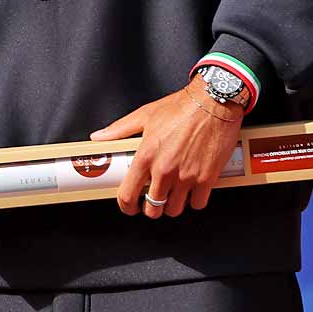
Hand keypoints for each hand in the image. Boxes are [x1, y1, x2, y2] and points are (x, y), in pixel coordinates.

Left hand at [91, 79, 242, 219]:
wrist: (212, 103)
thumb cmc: (181, 107)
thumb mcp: (144, 115)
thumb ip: (119, 129)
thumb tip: (99, 136)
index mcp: (146, 156)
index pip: (128, 194)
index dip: (126, 206)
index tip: (129, 207)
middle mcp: (165, 170)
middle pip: (153, 208)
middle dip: (151, 208)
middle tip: (153, 202)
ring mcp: (186, 176)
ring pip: (175, 209)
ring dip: (172, 206)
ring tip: (171, 196)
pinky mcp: (207, 178)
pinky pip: (198, 203)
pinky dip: (194, 201)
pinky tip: (191, 191)